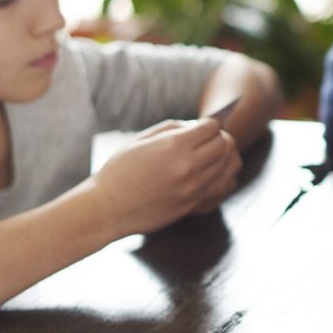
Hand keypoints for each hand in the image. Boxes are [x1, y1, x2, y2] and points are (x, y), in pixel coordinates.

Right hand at [90, 118, 241, 235]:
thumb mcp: (140, 140)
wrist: (107, 209)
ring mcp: (191, 188)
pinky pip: (219, 186)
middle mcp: (187, 167)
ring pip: (225, 166)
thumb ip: (171, 128)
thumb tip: (195, 126)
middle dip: (220, 138)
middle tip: (210, 139)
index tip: (203, 126)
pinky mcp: (192, 205)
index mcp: (173, 146)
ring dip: (222, 157)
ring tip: (211, 155)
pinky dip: (220, 176)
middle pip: (224, 145)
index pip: (211, 128)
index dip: (209, 124)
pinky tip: (210, 173)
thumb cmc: (119, 171)